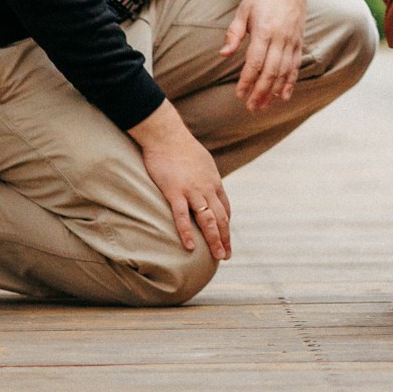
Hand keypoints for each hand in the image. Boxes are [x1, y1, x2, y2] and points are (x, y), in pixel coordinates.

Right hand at [128, 101, 231, 259]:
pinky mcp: (174, 191)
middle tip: (226, 256)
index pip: (225, 208)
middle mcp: (207, 188)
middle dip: (225, 238)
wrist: (166, 134)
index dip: (226, 225)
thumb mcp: (202, 160)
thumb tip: (205, 183)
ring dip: (215, 240)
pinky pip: (182, 216)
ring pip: (208, 220)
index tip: (225, 238)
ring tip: (218, 257)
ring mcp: (192, 190)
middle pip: (221, 218)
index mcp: (213, 181)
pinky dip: (186, 232)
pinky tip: (190, 247)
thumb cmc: (180, 145)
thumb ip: (205, 175)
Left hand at [225, 0, 309, 111]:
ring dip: (274, 92)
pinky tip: (284, 97)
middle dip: (260, 92)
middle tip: (251, 107)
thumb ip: (234, 33)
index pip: (255, 62)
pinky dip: (290, 83)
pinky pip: (296, 66)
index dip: (247, 80)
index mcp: (264, 31)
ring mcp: (292, 41)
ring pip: (284, 72)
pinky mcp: (299, 43)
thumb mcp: (243, 10)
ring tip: (263, 106)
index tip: (239, 94)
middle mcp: (280, 38)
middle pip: (270, 72)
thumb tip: (223, 54)